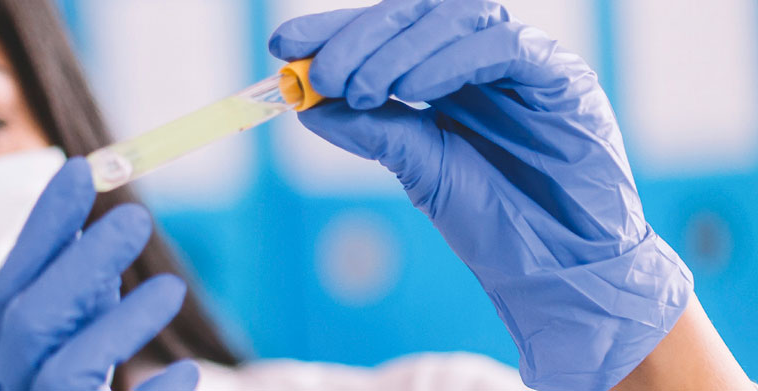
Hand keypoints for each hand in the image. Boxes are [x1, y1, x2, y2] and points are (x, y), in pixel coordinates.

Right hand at [0, 157, 199, 390]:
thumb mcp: (60, 355)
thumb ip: (72, 308)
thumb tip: (93, 240)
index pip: (8, 286)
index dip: (42, 227)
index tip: (80, 170)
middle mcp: (4, 390)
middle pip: (27, 323)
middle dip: (80, 265)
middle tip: (135, 218)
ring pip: (63, 373)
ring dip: (119, 324)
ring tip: (172, 288)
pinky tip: (184, 370)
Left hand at [270, 1, 691, 388]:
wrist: (560, 268)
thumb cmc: (496, 221)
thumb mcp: (418, 168)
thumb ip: (372, 130)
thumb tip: (307, 103)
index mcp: (447, 73)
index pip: (387, 32)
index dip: (334, 31)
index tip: (282, 46)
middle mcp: (484, 58)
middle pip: (417, 12)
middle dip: (359, 36)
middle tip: (319, 71)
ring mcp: (525, 63)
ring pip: (457, 17)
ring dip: (398, 48)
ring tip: (361, 88)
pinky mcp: (563, 78)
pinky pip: (506, 46)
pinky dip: (452, 60)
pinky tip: (415, 90)